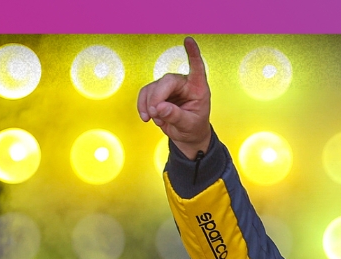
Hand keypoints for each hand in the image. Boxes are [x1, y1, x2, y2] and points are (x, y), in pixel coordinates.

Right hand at [137, 36, 211, 159]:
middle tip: (155, 114)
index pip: (197, 67)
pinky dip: (142, 106)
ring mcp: (169, 87)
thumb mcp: (189, 125)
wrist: (187, 136)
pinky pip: (145, 93)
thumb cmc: (194, 128)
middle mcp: (183, 83)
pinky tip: (146, 117)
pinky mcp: (157, 92)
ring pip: (153, 88)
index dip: (193, 54)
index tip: (189, 40)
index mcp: (198, 88)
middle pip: (166, 81)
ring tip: (157, 120)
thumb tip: (160, 107)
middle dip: (157, 98)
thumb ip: (176, 116)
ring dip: (150, 106)